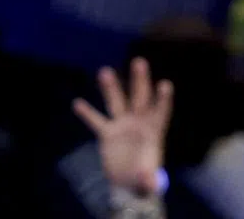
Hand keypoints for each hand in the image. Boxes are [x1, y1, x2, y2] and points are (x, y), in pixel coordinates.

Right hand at [73, 58, 173, 194]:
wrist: (128, 181)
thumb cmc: (143, 177)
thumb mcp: (147, 181)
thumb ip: (149, 179)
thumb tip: (150, 182)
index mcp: (154, 130)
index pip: (161, 111)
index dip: (163, 99)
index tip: (165, 85)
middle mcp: (139, 122)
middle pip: (140, 98)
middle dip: (140, 81)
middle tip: (139, 61)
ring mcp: (122, 126)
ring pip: (117, 103)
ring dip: (111, 88)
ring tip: (105, 71)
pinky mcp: (107, 134)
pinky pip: (97, 121)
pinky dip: (88, 113)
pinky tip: (78, 102)